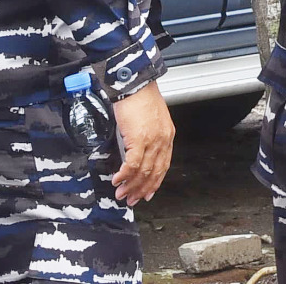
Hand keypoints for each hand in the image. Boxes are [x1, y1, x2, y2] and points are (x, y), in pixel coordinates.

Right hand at [110, 80, 173, 204]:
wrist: (136, 85)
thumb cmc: (140, 98)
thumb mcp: (150, 120)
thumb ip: (148, 136)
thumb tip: (137, 152)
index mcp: (167, 135)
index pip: (163, 165)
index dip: (155, 182)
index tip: (147, 193)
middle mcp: (163, 140)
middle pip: (155, 172)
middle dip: (142, 189)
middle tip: (132, 199)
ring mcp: (152, 140)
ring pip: (144, 171)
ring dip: (131, 185)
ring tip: (122, 193)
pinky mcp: (139, 138)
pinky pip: (133, 163)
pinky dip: (125, 174)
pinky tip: (117, 180)